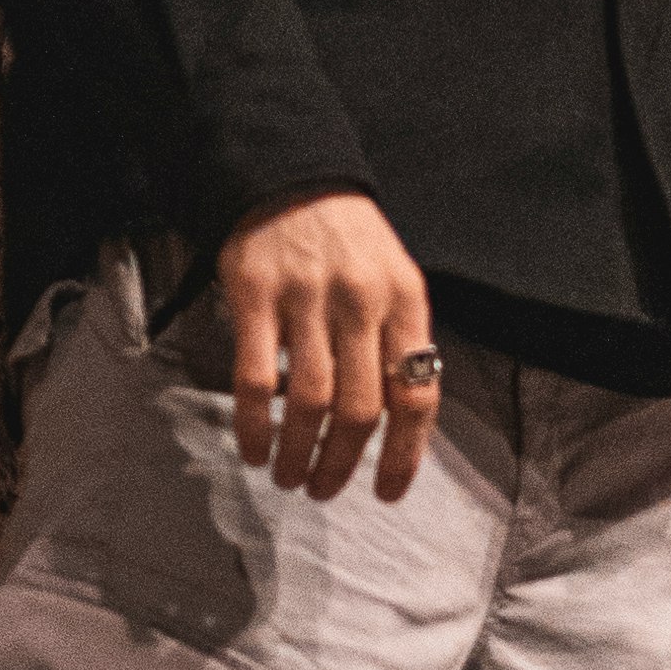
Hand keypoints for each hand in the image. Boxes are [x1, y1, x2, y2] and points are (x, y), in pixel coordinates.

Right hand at [219, 191, 439, 503]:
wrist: (291, 177)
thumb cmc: (348, 241)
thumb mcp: (393, 279)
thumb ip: (398, 341)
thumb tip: (396, 424)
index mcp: (406, 300)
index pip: (416, 394)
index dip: (404, 454)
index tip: (385, 492)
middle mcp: (361, 301)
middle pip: (359, 410)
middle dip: (341, 464)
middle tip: (322, 489)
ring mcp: (306, 298)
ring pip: (309, 402)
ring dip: (297, 453)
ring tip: (288, 477)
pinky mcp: (254, 295)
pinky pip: (256, 378)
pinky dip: (255, 425)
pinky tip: (254, 449)